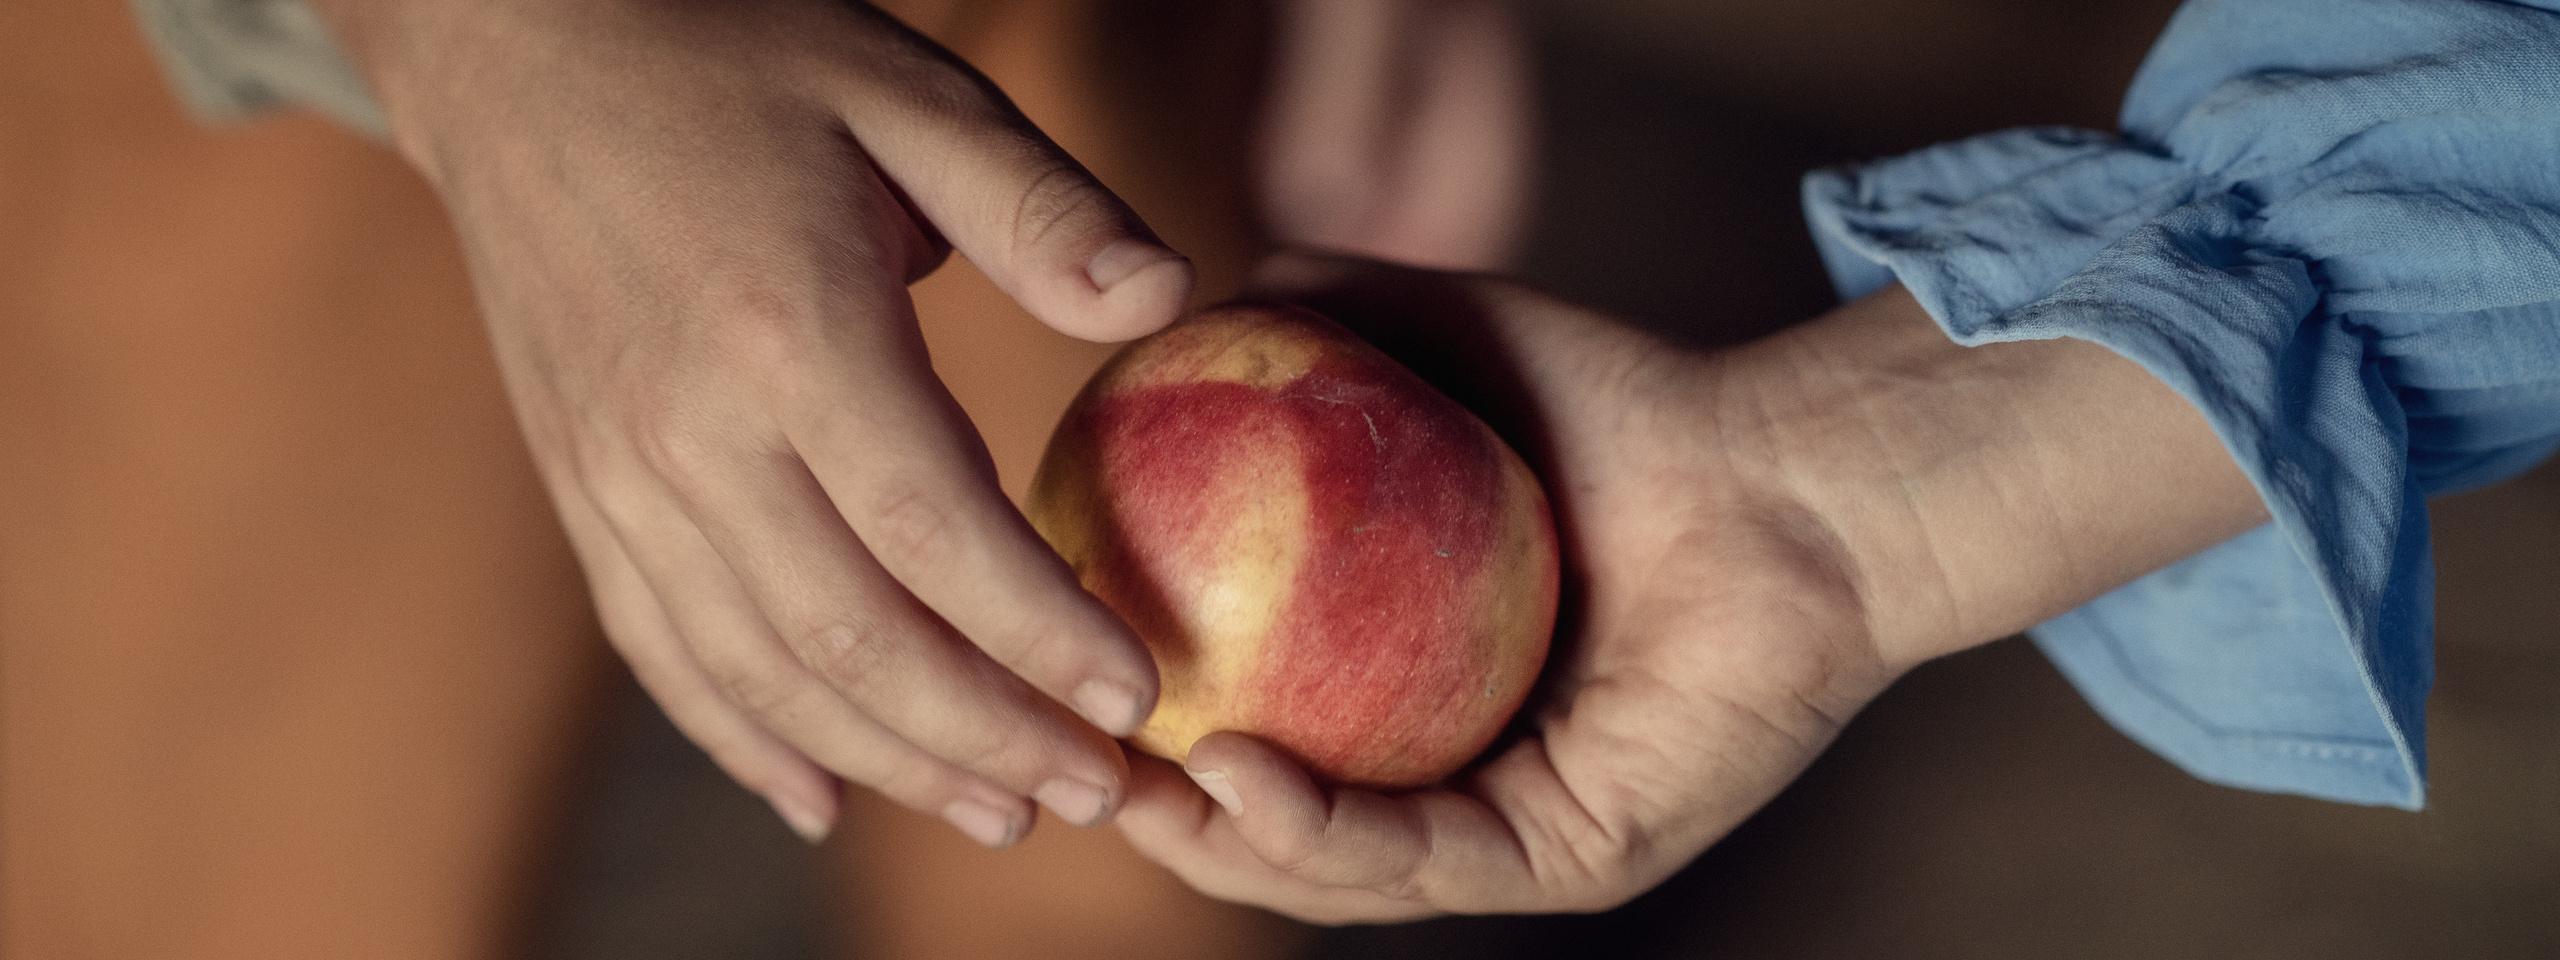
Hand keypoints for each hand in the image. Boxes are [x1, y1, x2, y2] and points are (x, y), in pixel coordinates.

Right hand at [310, 0, 1193, 844]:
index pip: (930, 531)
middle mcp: (686, 428)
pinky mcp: (578, 490)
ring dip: (886, 759)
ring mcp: (616, 473)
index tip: (1135, 699)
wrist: (516, 49)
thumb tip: (1169, 288)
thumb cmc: (739, 57)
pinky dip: (743, 737)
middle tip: (1098, 791)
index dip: (1037, 634)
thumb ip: (1039, 203)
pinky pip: (660, 648)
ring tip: (1002, 808)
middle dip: (983, 733)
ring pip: (758, 667)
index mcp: (785, 329)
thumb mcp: (907, 88)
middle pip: (847, 634)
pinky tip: (820, 797)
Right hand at [1112, 254, 2264, 919]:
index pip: (1246, 731)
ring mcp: (1520, 833)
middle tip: (1054, 754)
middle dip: (1151, 813)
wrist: (1791, 462)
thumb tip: (1209, 286)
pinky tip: (1238, 777)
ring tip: (1128, 782)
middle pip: (1269, 833)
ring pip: (1336, 874)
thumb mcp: (1446, 345)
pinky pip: (1435, 861)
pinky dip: (1326, 833)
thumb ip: (1333, 316)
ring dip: (1217, 844)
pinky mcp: (1583, 857)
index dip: (1138, 719)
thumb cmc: (1631, 407)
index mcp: (1408, 696)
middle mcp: (1457, 782)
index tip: (1042, 664)